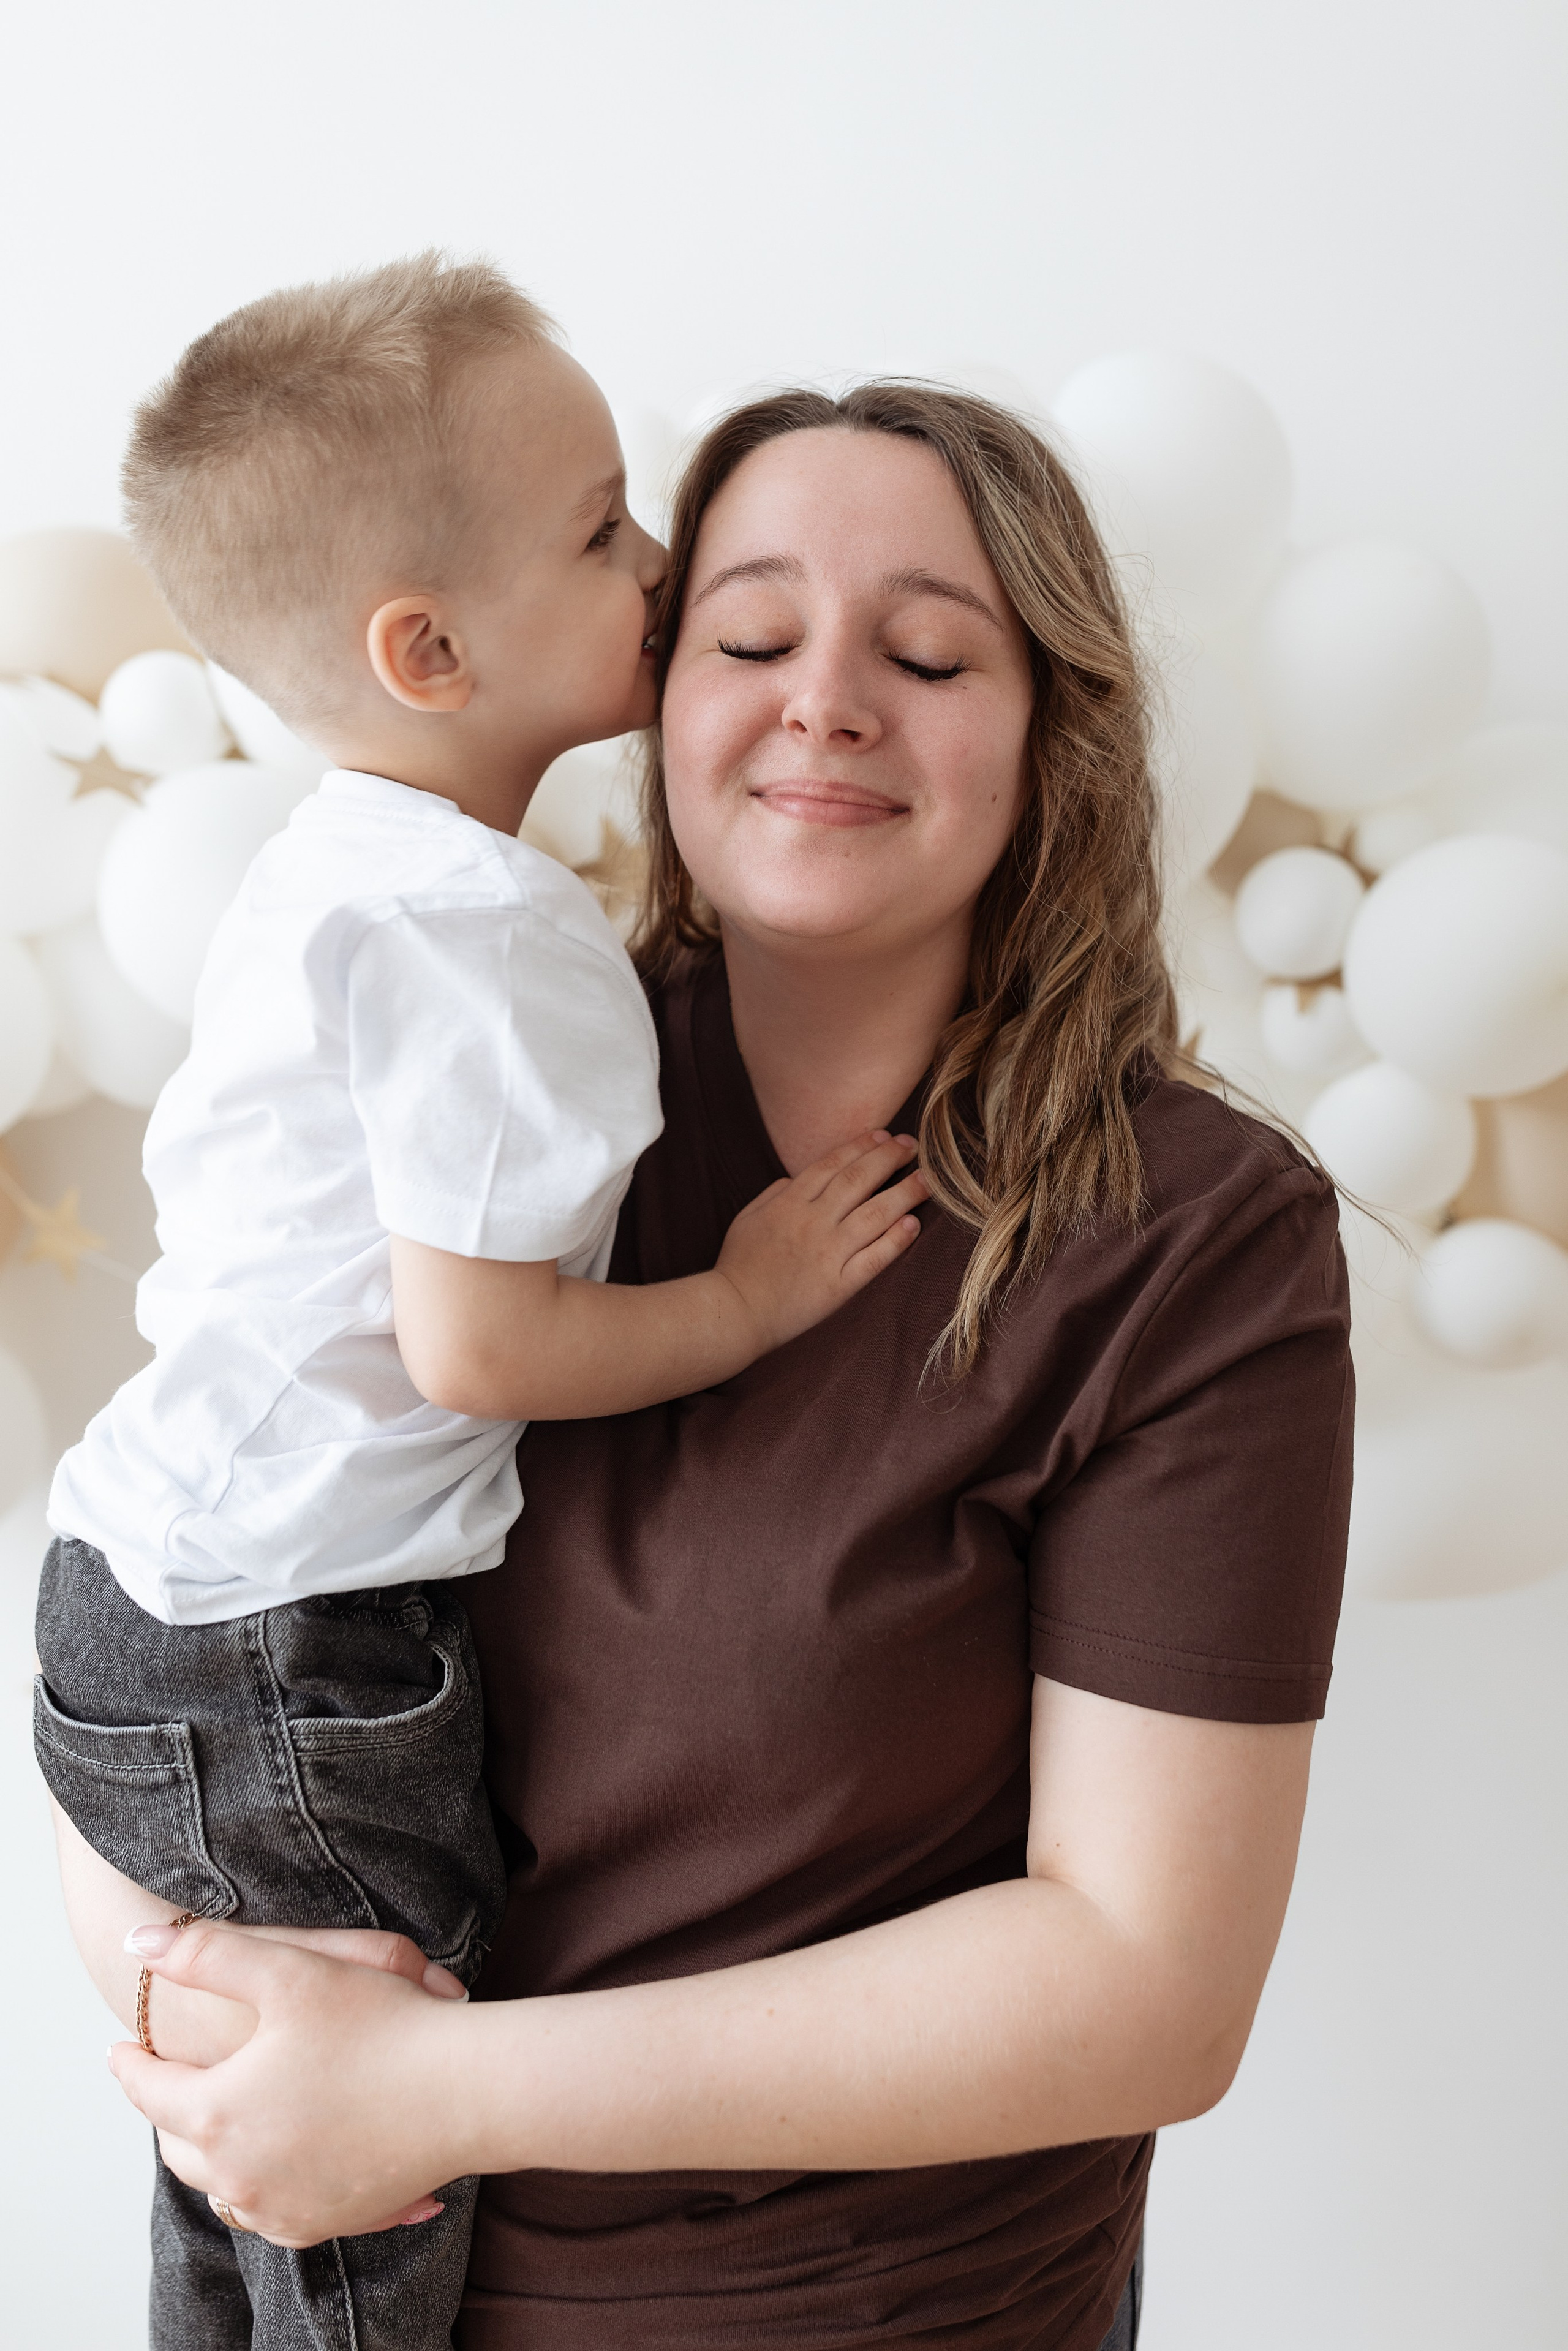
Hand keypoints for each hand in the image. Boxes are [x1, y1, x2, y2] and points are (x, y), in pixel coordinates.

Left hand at [111, 1920, 472, 2244]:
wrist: (465, 2090)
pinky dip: (261, 2186)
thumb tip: (136, 1939)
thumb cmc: (381, 2024)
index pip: (149, 2093)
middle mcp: (241, 2176)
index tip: (120, 2051)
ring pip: (223, 2189)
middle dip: (166, 2114)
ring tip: (214, 2123)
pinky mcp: (330, 2221)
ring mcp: (286, 2208)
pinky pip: (275, 2213)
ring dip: (210, 2156)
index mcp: (220, 2114)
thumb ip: (205, 1952)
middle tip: (162, 2086)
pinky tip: (273, 2161)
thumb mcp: (288, 1969)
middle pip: (180, 2149)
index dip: (130, 2067)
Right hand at [716, 1130, 928, 1352]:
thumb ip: (774, 1193)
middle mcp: (812, 1221)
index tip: (883, 1135)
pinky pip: (875, 1258)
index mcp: (789, 1202)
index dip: (861, 1146)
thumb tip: (797, 1178)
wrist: (735, 1312)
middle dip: (889, 1157)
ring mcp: (828, 1252)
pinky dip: (896, 1239)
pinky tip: (913, 1223)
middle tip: (912, 1146)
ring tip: (927, 1179)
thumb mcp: (747, 1217)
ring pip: (875, 1214)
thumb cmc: (738, 1265)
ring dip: (905, 1193)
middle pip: (859, 1180)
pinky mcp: (839, 1285)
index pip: (832, 1164)